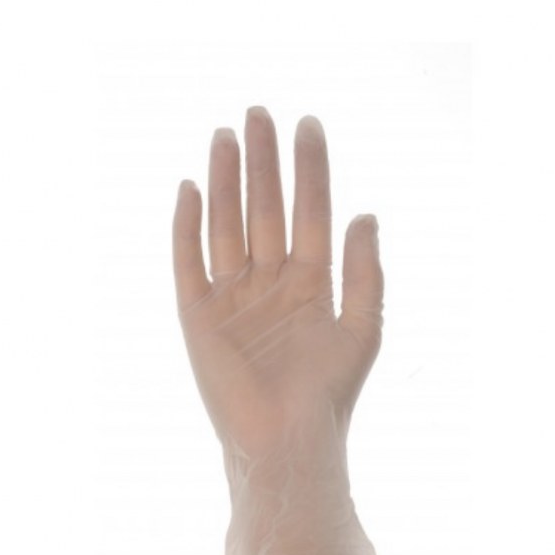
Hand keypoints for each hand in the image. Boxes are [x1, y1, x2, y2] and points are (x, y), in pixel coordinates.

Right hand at [172, 107, 383, 459]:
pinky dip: (188, 226)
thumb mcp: (362, 328)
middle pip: (264, 208)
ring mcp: (231, 295)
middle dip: (263, 162)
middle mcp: (269, 281)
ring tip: (226, 135)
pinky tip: (192, 188)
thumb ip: (366, 271)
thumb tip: (366, 212)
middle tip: (259, 113)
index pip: (310, 212)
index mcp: (311, 282)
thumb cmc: (329, 392)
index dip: (310, 171)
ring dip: (226, 180)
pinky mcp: (197, 315)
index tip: (309, 124)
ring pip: (227, 224)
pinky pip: (189, 261)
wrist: (285, 441)